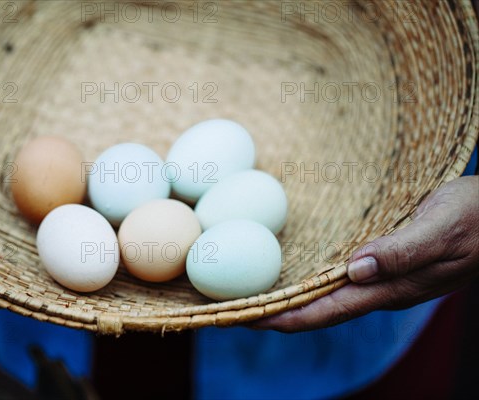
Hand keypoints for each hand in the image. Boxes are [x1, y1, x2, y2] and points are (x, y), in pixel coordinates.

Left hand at [255, 175, 478, 331]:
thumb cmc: (475, 217)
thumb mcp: (441, 227)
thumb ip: (402, 252)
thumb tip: (357, 270)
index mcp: (390, 287)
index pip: (326, 311)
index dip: (284, 317)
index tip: (245, 317)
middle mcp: (381, 289)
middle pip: (319, 310)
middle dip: (277, 313)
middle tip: (235, 308)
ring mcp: (384, 280)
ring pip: (327, 297)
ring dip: (290, 298)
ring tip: (254, 293)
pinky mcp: (387, 265)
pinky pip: (340, 281)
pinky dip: (310, 281)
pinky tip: (295, 273)